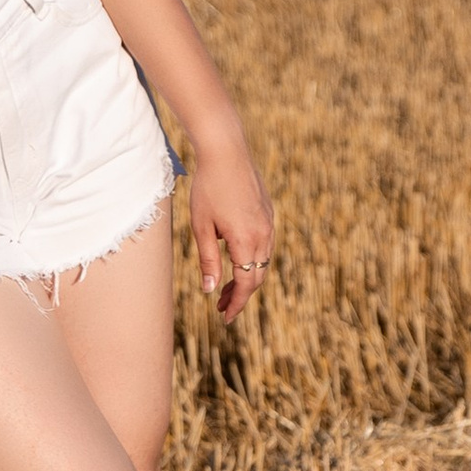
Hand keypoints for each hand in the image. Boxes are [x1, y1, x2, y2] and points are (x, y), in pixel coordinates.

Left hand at [188, 144, 273, 320]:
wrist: (227, 152)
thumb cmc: (208, 188)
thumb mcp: (202, 226)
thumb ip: (208, 260)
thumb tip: (210, 290)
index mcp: (246, 241)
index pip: (246, 285)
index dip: (236, 304)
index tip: (225, 318)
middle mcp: (263, 234)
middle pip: (257, 276)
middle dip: (240, 295)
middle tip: (221, 306)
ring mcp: (268, 223)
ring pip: (263, 261)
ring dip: (247, 278)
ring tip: (225, 286)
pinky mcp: (268, 213)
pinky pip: (265, 245)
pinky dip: (252, 259)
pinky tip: (236, 258)